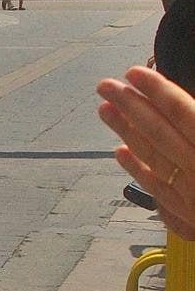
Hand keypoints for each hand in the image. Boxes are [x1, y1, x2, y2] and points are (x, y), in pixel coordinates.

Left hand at [97, 65, 194, 239]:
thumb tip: (187, 111)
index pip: (185, 112)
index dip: (159, 91)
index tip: (136, 73)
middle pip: (161, 133)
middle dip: (131, 106)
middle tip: (105, 86)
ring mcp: (194, 196)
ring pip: (154, 158)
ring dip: (126, 132)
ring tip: (105, 110)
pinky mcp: (192, 217)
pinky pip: (159, 188)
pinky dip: (138, 169)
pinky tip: (121, 153)